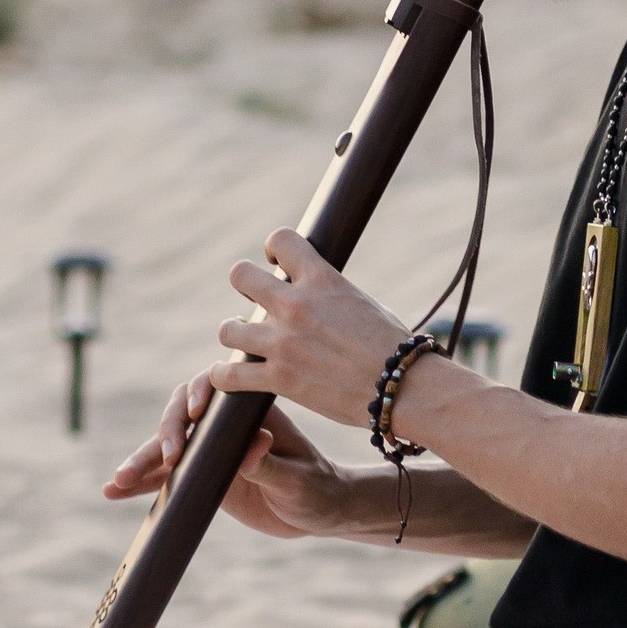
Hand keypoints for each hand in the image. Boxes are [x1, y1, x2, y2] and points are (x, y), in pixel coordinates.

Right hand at [103, 372, 356, 537]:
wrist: (319, 511)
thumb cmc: (318, 488)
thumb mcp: (299, 479)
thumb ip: (272, 464)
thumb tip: (254, 446)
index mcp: (250, 412)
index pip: (216, 390)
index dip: (197, 394)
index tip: (193, 413)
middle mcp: (223, 425)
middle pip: (182, 415)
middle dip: (166, 433)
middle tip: (166, 458)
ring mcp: (208, 450)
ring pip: (166, 448)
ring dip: (140, 461)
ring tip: (117, 482)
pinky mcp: (199, 476)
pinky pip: (164, 477)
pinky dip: (141, 484)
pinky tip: (114, 492)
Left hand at [215, 231, 407, 429]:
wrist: (403, 387)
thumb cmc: (394, 346)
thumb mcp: (362, 303)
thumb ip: (330, 293)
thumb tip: (316, 292)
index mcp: (322, 280)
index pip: (281, 239)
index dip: (274, 248)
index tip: (277, 262)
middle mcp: (296, 306)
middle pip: (240, 276)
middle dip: (245, 285)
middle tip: (257, 302)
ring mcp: (283, 343)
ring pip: (227, 329)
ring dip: (235, 333)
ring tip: (245, 340)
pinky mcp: (279, 379)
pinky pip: (229, 375)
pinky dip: (223, 376)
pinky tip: (228, 376)